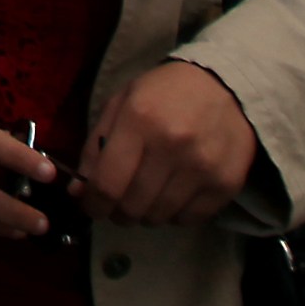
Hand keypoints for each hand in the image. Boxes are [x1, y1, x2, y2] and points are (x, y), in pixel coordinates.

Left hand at [73, 60, 258, 226]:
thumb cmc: (162, 94)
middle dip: (117, 212)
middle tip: (118, 203)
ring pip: (159, 217)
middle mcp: (172, 146)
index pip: (107, 184)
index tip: (91, 207)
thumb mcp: (119, 105)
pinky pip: (188, 219)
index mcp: (138, 121)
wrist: (224, 86)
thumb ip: (95, 149)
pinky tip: (171, 196)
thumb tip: (78, 193)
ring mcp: (203, 167)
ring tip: (145, 197)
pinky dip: (174, 215)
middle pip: (132, 206)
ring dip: (145, 215)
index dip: (92, 204)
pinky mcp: (226, 184)